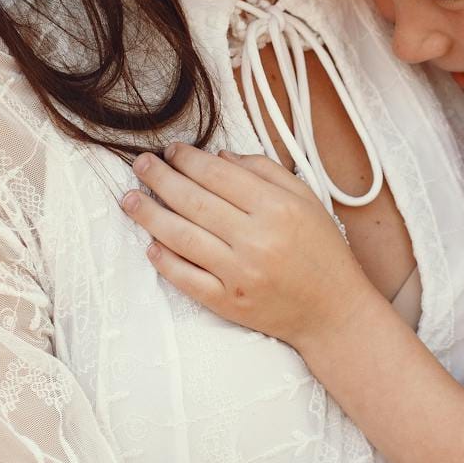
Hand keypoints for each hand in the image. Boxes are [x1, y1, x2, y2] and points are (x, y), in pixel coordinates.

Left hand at [120, 143, 380, 345]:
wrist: (334, 311)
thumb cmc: (322, 252)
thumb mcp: (306, 200)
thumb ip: (265, 171)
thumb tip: (218, 157)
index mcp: (277, 208)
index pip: (218, 175)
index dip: (188, 159)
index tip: (171, 151)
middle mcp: (256, 239)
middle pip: (193, 201)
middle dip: (160, 178)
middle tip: (140, 165)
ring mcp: (239, 273)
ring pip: (181, 237)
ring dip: (149, 215)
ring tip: (130, 199)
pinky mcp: (228, 302)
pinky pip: (186, 277)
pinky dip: (164, 260)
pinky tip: (150, 244)